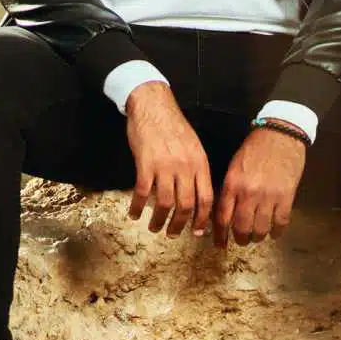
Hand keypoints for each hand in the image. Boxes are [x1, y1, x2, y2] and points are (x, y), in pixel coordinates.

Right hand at [125, 82, 213, 237]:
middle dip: (180, 224)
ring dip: (159, 220)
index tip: (198, 232)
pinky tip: (134, 213)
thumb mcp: (194, 145)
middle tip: (173, 234)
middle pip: (186, 205)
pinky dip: (138, 207)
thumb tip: (198, 194)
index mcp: (200, 162)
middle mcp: (185, 166)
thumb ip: (197, 168)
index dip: (203, 219)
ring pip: (165, 203)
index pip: (206, 198)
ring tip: (154, 227)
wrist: (153, 106)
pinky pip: (142, 192)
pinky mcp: (145, 163)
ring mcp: (165, 165)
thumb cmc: (173, 125)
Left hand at [213, 124, 306, 247]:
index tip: (220, 244)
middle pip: (241, 227)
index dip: (220, 235)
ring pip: (260, 229)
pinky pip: (281, 223)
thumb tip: (224, 212)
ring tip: (258, 236)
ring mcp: (268, 196)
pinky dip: (277, 232)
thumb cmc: (255, 148)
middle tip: (242, 239)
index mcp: (232, 184)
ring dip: (258, 237)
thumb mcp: (235, 166)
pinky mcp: (287, 197)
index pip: (222, 217)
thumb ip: (230, 189)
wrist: (281, 134)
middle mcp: (248, 193)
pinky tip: (275, 233)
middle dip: (240, 238)